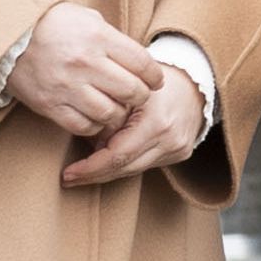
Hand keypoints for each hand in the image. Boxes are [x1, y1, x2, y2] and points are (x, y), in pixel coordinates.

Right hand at [7, 2, 170, 138]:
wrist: (9, 35)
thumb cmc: (54, 24)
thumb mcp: (88, 19)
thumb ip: (114, 39)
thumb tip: (139, 62)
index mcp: (98, 37)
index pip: (142, 63)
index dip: (154, 76)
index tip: (155, 81)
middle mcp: (85, 63)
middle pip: (131, 91)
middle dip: (141, 97)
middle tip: (138, 96)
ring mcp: (67, 86)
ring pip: (109, 113)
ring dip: (118, 114)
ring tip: (116, 108)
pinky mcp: (49, 105)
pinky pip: (82, 125)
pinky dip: (94, 125)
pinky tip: (95, 116)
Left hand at [64, 64, 203, 186]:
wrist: (193, 81)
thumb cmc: (152, 82)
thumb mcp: (125, 92)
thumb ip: (106, 119)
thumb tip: (87, 145)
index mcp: (156, 122)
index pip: (117, 156)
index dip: (90, 168)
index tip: (68, 173)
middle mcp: (170, 139)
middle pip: (125, 168)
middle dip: (94, 174)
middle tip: (69, 178)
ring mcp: (178, 148)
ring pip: (134, 170)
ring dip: (108, 171)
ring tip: (83, 172)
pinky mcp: (181, 153)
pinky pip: (146, 164)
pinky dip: (126, 163)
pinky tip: (110, 161)